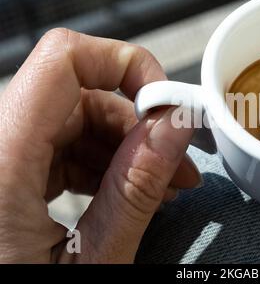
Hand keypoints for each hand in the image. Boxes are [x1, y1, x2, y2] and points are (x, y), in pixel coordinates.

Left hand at [0, 28, 200, 262]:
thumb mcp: (91, 263)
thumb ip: (136, 187)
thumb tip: (175, 125)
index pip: (63, 60)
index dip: (124, 64)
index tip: (166, 103)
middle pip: (76, 94)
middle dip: (136, 123)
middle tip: (177, 163)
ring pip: (71, 119)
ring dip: (123, 147)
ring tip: (159, 187)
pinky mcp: (4, 172)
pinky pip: (59, 146)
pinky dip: (98, 162)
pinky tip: (124, 192)